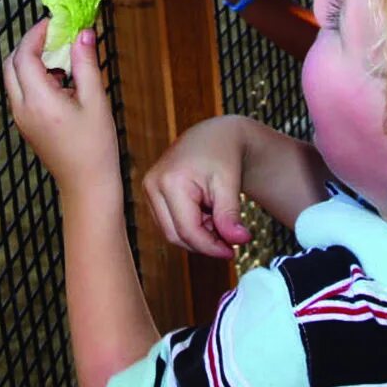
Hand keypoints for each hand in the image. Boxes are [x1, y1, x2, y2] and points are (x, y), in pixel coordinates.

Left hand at [3, 21, 119, 199]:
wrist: (87, 185)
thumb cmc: (96, 146)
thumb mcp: (96, 101)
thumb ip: (86, 63)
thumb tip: (83, 33)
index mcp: (39, 101)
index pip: (24, 55)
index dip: (36, 33)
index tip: (55, 23)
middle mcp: (22, 108)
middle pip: (11, 64)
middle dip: (30, 44)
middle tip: (55, 35)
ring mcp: (21, 118)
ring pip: (14, 77)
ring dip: (31, 60)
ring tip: (62, 56)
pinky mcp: (26, 125)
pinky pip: (21, 92)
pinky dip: (34, 77)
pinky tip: (62, 80)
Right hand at [142, 116, 254, 257]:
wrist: (214, 135)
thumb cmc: (223, 154)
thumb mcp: (230, 184)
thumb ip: (230, 215)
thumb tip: (237, 241)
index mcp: (170, 181)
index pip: (188, 230)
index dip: (211, 247)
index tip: (232, 251)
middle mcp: (153, 185)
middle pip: (175, 235)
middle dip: (204, 243)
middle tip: (229, 240)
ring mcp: (149, 189)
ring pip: (171, 232)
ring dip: (197, 235)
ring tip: (219, 220)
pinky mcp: (152, 194)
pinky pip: (169, 223)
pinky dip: (189, 226)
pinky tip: (207, 215)